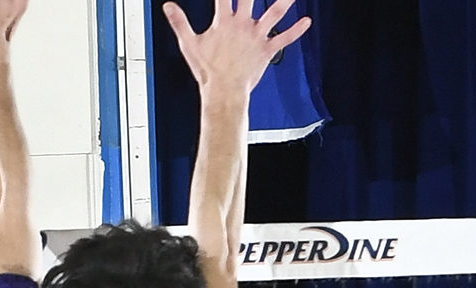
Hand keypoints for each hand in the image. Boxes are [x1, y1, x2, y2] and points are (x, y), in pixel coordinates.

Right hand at [164, 0, 310, 95]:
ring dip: (285, 1)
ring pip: (275, 13)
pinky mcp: (266, 49)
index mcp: (224, 22)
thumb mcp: (188, 44)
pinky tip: (307, 21)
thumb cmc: (206, 70)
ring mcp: (256, 36)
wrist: (223, 91)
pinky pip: (284, 38)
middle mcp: (242, 25)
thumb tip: (168, 6)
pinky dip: (296, 31)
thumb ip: (179, 22)